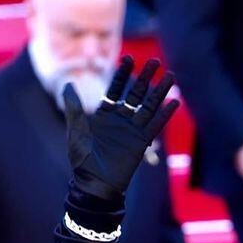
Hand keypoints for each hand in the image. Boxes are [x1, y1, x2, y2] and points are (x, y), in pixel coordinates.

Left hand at [63, 56, 178, 204]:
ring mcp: (132, 130)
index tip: (128, 58)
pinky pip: (156, 125)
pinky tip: (175, 101)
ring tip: (171, 75)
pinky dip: (165, 114)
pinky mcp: (141, 142)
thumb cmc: (82, 159)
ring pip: (149, 106)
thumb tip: (67, 84)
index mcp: (104, 115)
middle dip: (145, 77)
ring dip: (160, 91)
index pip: (116, 89)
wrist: (94, 184)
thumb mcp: (76, 130)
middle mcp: (120, 120)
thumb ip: (74, 107)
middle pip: (136, 93)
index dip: (122, 74)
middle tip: (154, 61)